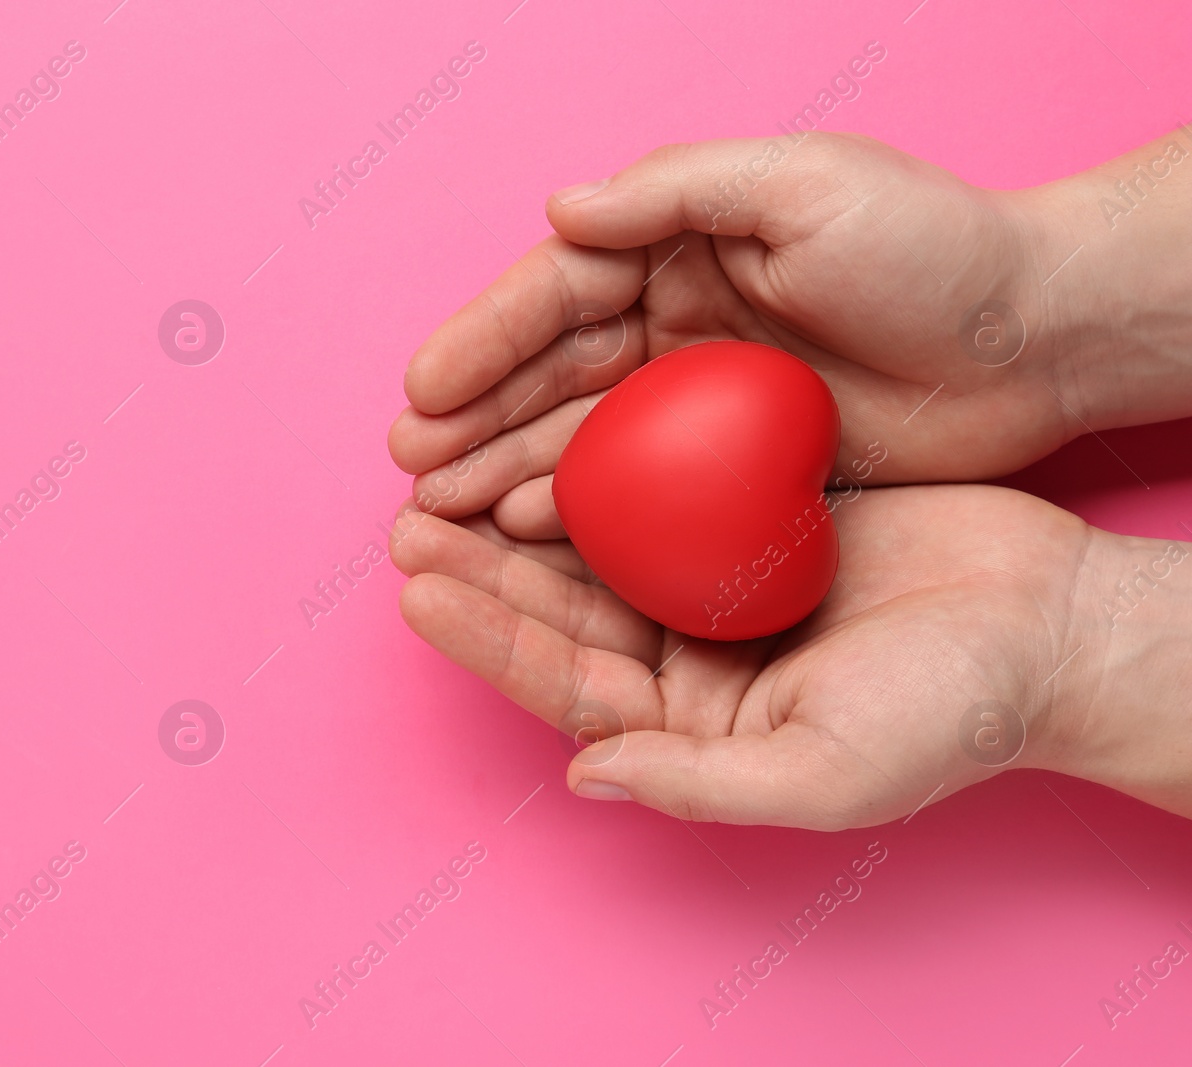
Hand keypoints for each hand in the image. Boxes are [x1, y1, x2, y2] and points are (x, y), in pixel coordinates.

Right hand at [388, 131, 1190, 540]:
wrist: (1033, 337)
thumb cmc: (931, 245)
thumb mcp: (806, 185)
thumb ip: (678, 192)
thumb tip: (562, 211)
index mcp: (680, 248)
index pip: (558, 293)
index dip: (484, 339)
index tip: (422, 390)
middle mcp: (674, 322)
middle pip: (548, 372)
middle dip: (473, 417)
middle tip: (410, 468)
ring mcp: (698, 399)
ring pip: (577, 434)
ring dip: (503, 468)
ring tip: (439, 510)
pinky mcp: (732, 464)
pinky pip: (636, 489)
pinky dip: (575, 508)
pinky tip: (525, 529)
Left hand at [391, 480, 1137, 828]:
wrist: (1051, 626)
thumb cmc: (951, 716)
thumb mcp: (822, 771)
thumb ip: (697, 783)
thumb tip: (583, 777)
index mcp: (686, 729)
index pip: (565, 686)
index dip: (488, 640)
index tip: (416, 593)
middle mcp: (684, 662)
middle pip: (561, 612)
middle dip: (481, 570)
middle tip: (405, 520)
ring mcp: (710, 589)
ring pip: (594, 548)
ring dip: (520, 512)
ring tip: (444, 474)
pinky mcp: (745, 524)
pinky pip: (659, 489)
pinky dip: (602, 464)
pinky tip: (546, 430)